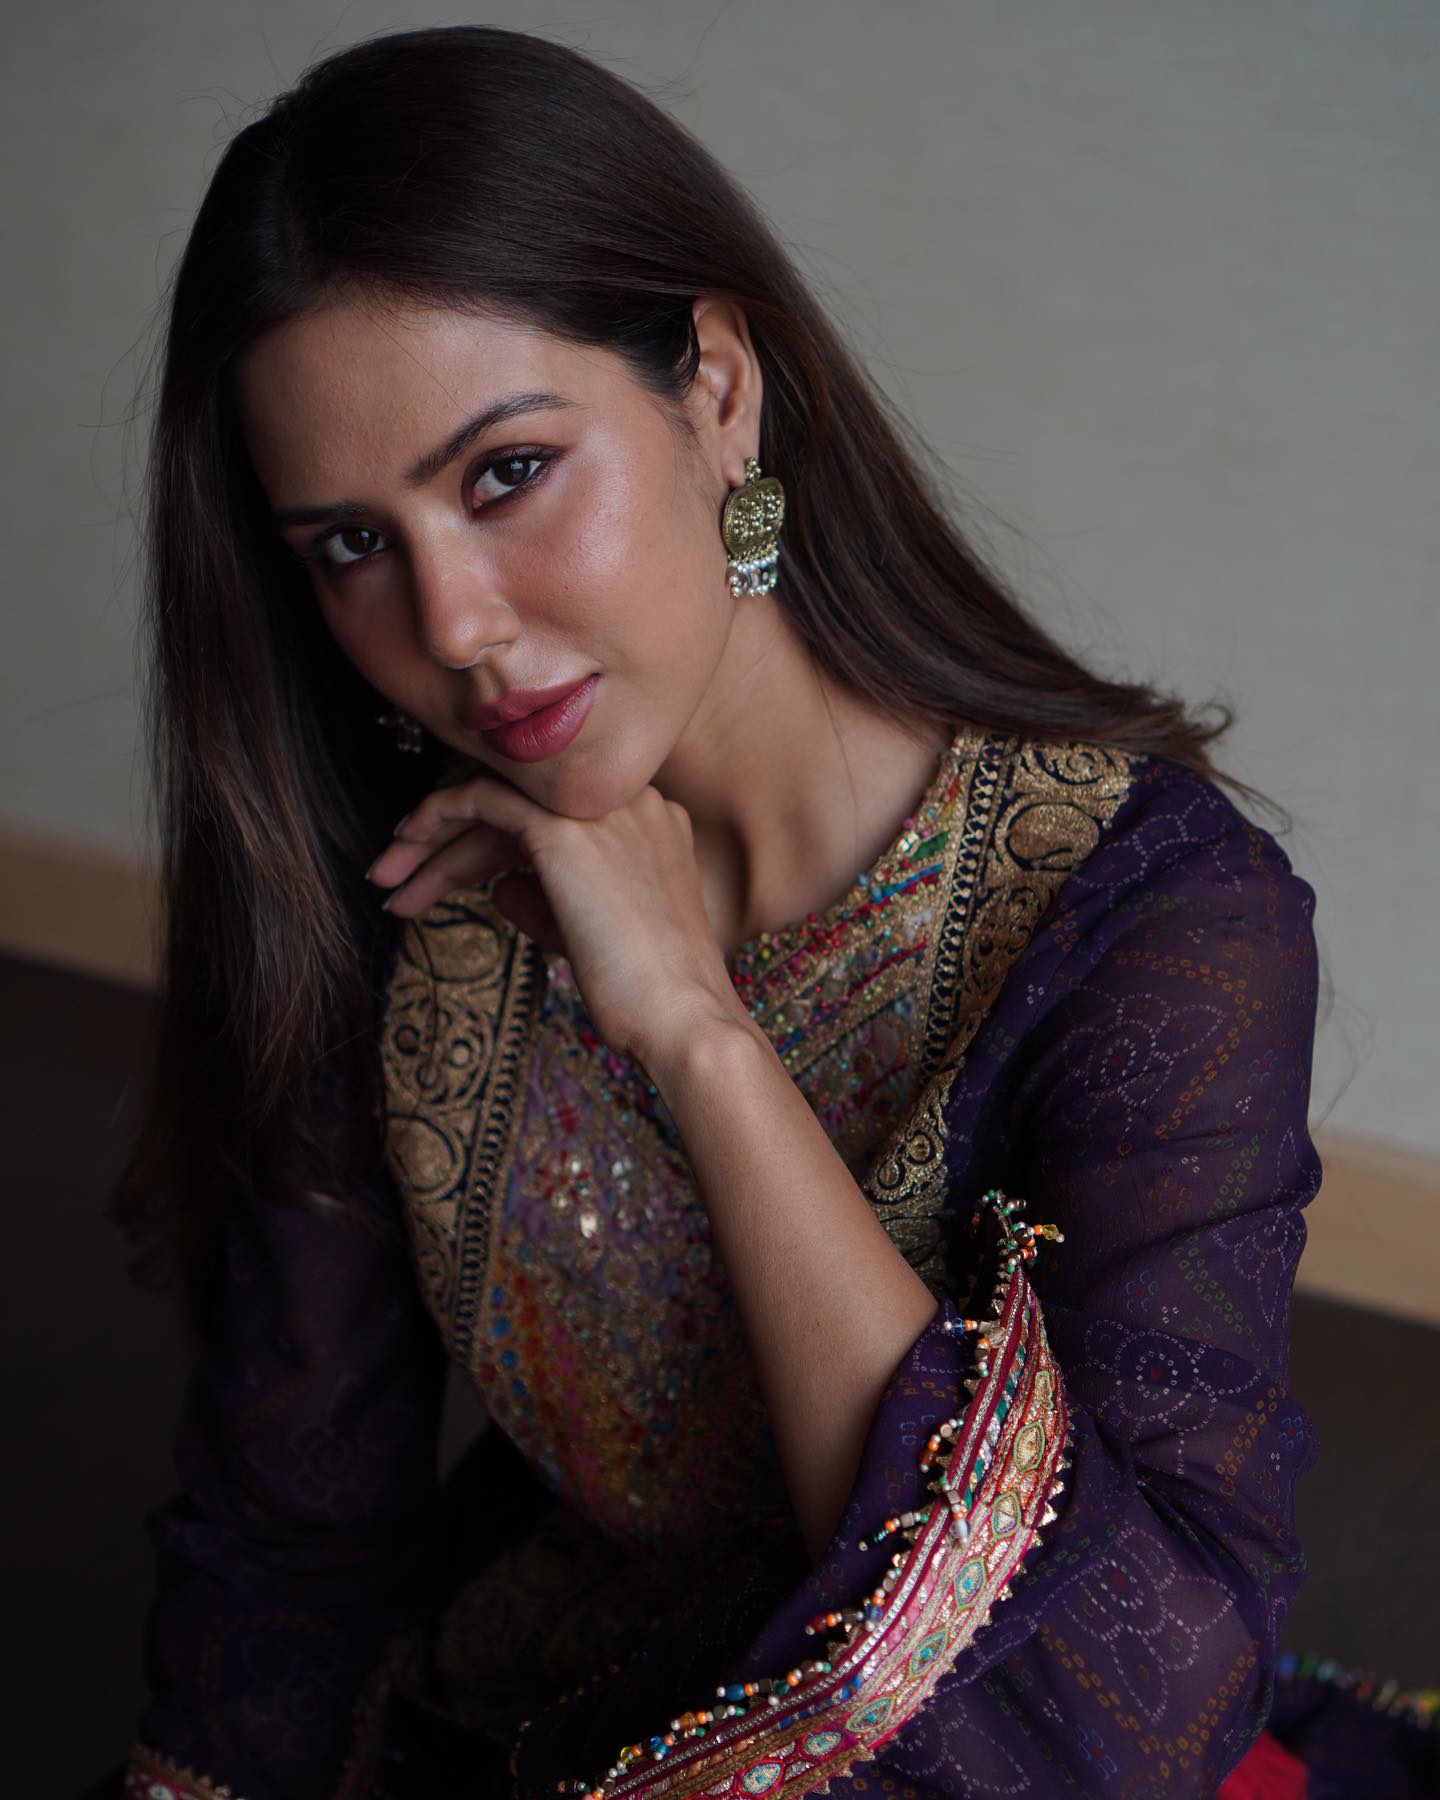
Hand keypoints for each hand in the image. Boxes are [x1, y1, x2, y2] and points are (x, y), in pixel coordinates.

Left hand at [364, 771, 755, 1069]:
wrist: (684, 1018)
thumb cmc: (648, 995)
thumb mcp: (594, 935)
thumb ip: (550, 900)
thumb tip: (499, 887)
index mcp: (648, 820)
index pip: (551, 812)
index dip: (490, 840)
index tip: (447, 874)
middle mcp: (628, 799)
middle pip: (518, 803)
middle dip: (451, 842)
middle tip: (396, 878)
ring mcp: (598, 808)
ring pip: (494, 799)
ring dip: (433, 839)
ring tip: (387, 883)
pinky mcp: (564, 828)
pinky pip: (483, 798)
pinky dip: (438, 815)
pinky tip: (406, 845)